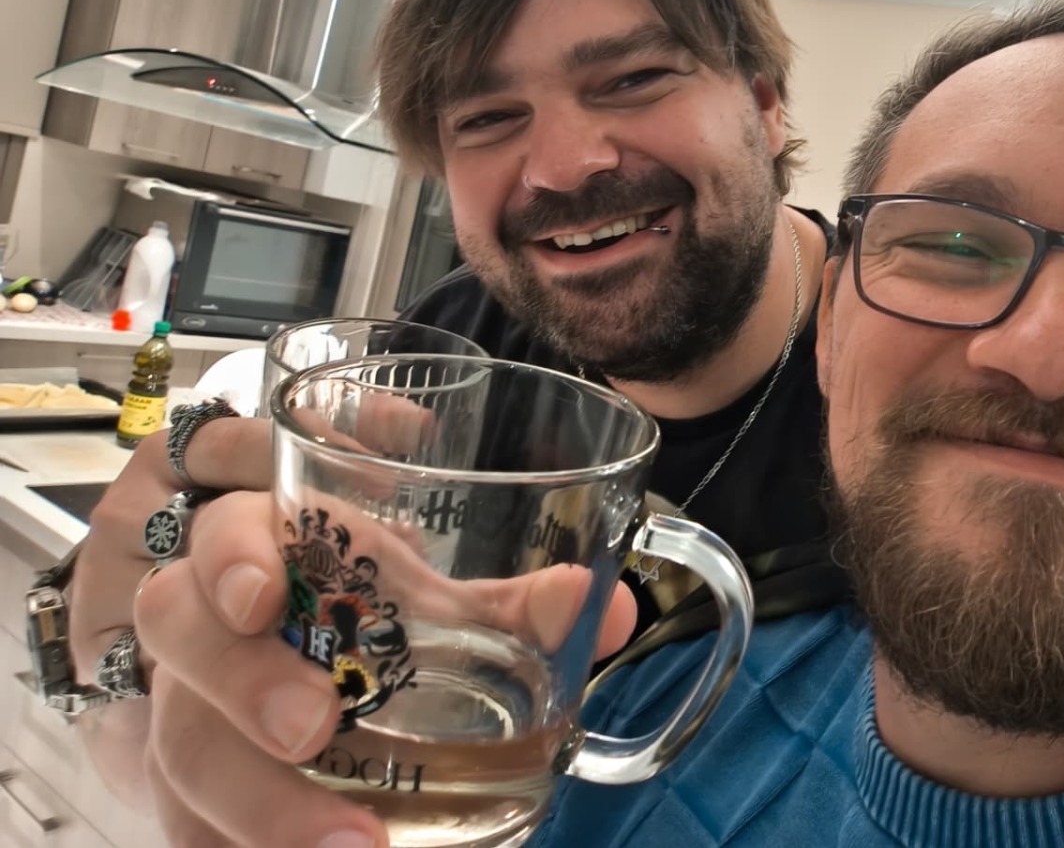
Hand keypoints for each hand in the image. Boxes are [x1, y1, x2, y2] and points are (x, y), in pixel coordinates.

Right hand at [72, 416, 637, 846]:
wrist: (312, 655)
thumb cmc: (368, 613)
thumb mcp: (436, 604)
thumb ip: (514, 606)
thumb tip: (603, 608)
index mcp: (268, 546)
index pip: (219, 529)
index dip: (229, 558)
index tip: (264, 597)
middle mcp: (208, 623)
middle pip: (178, 635)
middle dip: (241, 681)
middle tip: (316, 726)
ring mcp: (186, 707)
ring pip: (178, 745)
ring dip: (256, 804)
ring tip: (353, 841)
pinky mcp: (188, 789)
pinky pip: (186, 829)